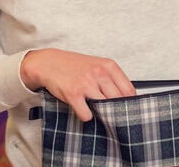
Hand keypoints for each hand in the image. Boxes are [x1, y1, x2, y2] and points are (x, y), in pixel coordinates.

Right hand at [20, 48, 134, 120]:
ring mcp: (86, 83)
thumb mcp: (97, 65)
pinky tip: (81, 108)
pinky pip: (87, 115)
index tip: (125, 108)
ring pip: (104, 108)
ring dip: (100, 113)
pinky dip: (85, 115)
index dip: (128, 102)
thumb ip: (111, 79)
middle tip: (108, 110)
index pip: (129, 90)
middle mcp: (99, 73)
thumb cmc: (74, 66)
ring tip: (93, 108)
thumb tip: (127, 98)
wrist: (49, 63)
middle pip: (118, 101)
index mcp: (108, 65)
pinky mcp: (74, 94)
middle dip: (114, 109)